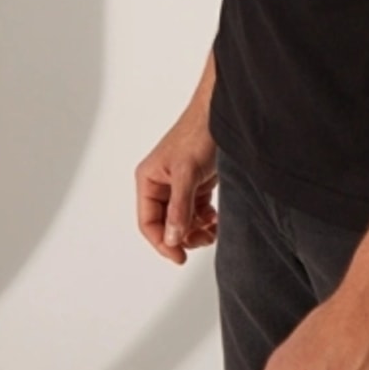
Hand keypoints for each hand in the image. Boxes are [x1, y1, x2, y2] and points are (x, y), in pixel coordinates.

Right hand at [135, 103, 217, 265]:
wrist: (220, 113)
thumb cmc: (198, 134)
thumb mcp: (187, 173)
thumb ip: (179, 207)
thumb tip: (172, 239)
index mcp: (148, 180)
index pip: (149, 222)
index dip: (162, 243)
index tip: (179, 256)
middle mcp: (160, 185)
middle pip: (166, 225)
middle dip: (183, 237)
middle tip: (202, 241)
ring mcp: (178, 186)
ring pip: (182, 221)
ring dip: (196, 231)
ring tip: (212, 231)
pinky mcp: (195, 184)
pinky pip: (196, 212)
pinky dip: (205, 220)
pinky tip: (215, 220)